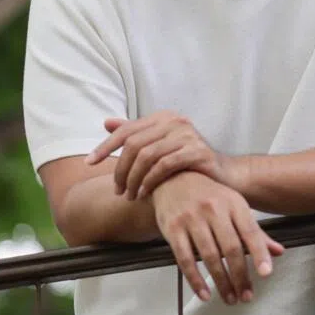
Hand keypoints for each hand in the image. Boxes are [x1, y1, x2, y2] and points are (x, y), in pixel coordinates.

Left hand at [85, 111, 221, 198]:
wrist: (224, 175)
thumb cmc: (188, 162)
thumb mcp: (161, 145)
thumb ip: (136, 133)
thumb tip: (106, 122)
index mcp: (164, 118)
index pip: (127, 129)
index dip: (105, 145)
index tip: (89, 163)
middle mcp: (175, 121)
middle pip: (134, 144)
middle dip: (120, 170)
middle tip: (117, 191)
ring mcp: (188, 135)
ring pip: (147, 156)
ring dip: (133, 179)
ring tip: (130, 196)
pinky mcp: (197, 151)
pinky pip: (164, 166)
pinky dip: (150, 181)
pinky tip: (145, 194)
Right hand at [151, 171, 283, 303]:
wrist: (173, 177)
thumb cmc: (209, 195)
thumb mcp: (235, 205)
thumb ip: (255, 231)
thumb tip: (278, 252)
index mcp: (233, 203)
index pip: (251, 231)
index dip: (260, 253)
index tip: (266, 273)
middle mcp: (214, 209)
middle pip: (230, 248)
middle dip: (240, 275)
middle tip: (247, 296)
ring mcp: (192, 218)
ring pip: (209, 256)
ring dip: (221, 281)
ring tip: (230, 298)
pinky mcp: (173, 229)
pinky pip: (185, 259)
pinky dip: (195, 280)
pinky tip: (205, 293)